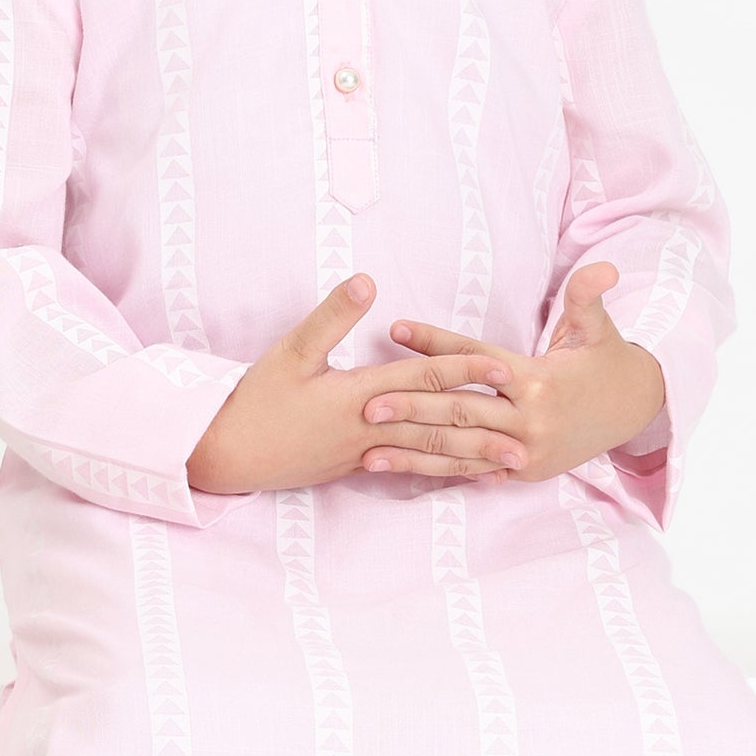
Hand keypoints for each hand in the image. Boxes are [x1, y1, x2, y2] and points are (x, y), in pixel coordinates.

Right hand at [185, 275, 529, 495]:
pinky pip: (409, 469)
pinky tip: (465, 476)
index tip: (502, 368)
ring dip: (473, 458)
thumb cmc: (255, 400)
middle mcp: (370, 429)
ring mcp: (365, 453)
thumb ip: (332, 317)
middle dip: (485, 425)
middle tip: (529, 429)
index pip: (422, 379)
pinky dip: (442, 472)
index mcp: (358, 395)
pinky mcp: (357, 467)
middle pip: (436, 422)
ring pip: (429, 454)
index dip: (464, 370)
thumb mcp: (290, 351)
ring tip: (511, 464)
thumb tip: (368, 279)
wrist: (226, 454)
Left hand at [359, 263, 665, 482]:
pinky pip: (473, 471)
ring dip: (412, 452)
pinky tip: (402, 472)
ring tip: (368, 450)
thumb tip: (603, 267)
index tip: (395, 330)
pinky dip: (436, 472)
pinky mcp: (523, 473)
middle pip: (461, 412)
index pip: (476, 359)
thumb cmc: (606, 362)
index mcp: (538, 380)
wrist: (635, 410)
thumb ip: (586, 297)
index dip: (436, 343)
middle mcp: (530, 420)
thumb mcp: (599, 327)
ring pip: (460, 451)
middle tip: (366, 404)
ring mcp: (526, 452)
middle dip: (412, 409)